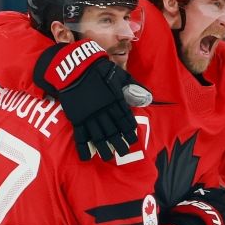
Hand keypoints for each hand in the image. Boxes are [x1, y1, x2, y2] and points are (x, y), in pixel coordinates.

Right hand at [33, 40, 151, 160]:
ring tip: (108, 157)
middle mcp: (104, 111)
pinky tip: (87, 156)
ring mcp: (90, 115)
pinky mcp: (77, 117)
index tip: (133, 139)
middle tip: (124, 152)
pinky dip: (84, 147)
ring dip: (104, 147)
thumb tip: (148, 97)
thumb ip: (134, 87)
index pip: (124, 119)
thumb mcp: (121, 75)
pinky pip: (80, 135)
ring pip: (99, 135)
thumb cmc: (100, 70)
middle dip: (119, 142)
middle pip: (113, 130)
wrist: (76, 67)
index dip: (129, 130)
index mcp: (115, 101)